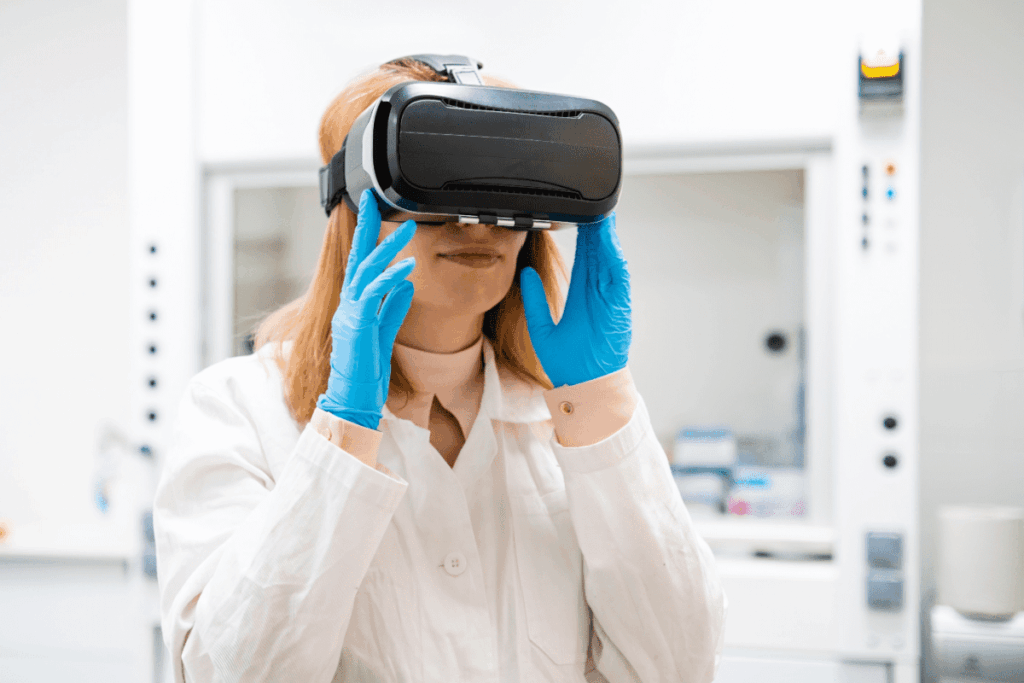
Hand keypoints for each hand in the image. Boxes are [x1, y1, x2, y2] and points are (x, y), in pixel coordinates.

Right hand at [317, 190, 416, 428]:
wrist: (353, 399)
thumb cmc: (366, 370)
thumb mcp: (385, 331)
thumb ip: (392, 307)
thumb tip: (406, 283)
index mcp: (353, 303)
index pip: (359, 261)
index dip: (366, 233)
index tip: (372, 207)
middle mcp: (347, 303)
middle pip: (357, 256)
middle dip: (368, 226)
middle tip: (377, 199)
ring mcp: (349, 313)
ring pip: (365, 270)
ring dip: (387, 247)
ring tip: (409, 228)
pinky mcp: (356, 325)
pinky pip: (373, 296)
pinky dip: (390, 278)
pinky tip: (408, 266)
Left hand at [520, 213, 630, 387]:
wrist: (584, 387)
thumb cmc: (568, 364)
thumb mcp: (541, 327)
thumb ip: (533, 300)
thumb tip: (524, 272)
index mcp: (582, 296)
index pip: (583, 257)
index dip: (582, 235)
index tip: (576, 214)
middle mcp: (598, 294)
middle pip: (598, 252)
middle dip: (596, 228)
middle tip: (591, 203)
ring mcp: (610, 298)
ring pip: (610, 258)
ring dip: (606, 236)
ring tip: (601, 212)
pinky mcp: (618, 307)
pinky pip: (618, 276)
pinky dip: (614, 257)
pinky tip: (607, 239)